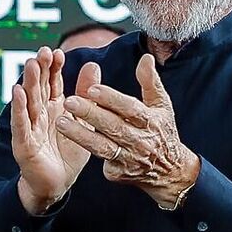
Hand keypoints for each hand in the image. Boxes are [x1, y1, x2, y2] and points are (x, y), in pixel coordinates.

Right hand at [8, 48, 92, 213]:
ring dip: (29, 82)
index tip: (57, 51)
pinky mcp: (24, 143)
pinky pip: (21, 123)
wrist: (58, 183)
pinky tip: (18, 92)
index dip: (54, 67)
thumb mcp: (83, 120)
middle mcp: (40, 114)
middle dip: (40, 69)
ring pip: (29, 101)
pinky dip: (19, 108)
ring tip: (31, 65)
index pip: (53, 82)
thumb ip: (85, 94)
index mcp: (55, 107)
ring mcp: (30, 127)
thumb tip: (92, 65)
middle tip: (42, 52)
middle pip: (39, 87)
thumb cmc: (68, 153)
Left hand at [57, 54, 199, 207]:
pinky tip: (65, 144)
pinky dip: (86, 153)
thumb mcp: (161, 106)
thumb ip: (150, 82)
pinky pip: (102, 162)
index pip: (129, 108)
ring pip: (102, 146)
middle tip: (69, 101)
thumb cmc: (161, 131)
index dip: (111, 99)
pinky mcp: (119, 172)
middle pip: (113, 126)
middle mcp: (140, 140)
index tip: (92, 89)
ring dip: (80, 135)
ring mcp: (129, 158)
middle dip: (90, 114)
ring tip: (61, 123)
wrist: (170, 171)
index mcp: (150, 121)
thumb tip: (146, 58)